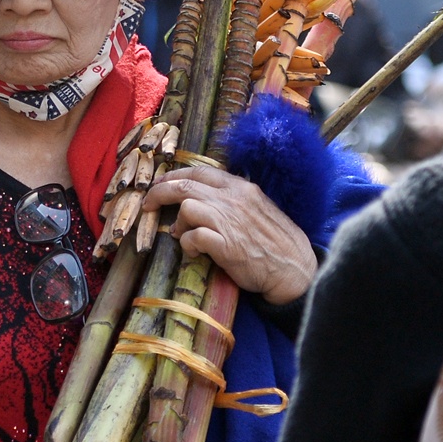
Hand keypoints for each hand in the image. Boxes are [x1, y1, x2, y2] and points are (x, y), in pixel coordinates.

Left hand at [142, 164, 315, 303]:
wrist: (295, 269)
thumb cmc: (276, 242)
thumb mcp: (258, 209)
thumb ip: (233, 201)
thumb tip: (205, 199)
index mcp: (241, 188)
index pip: (200, 171)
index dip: (174, 176)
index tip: (160, 185)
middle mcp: (233, 199)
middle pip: (185, 185)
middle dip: (159, 193)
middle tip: (147, 204)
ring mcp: (229, 221)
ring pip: (186, 207)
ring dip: (178, 224)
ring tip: (182, 236)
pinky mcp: (226, 245)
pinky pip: (192, 237)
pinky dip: (187, 244)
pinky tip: (193, 252)